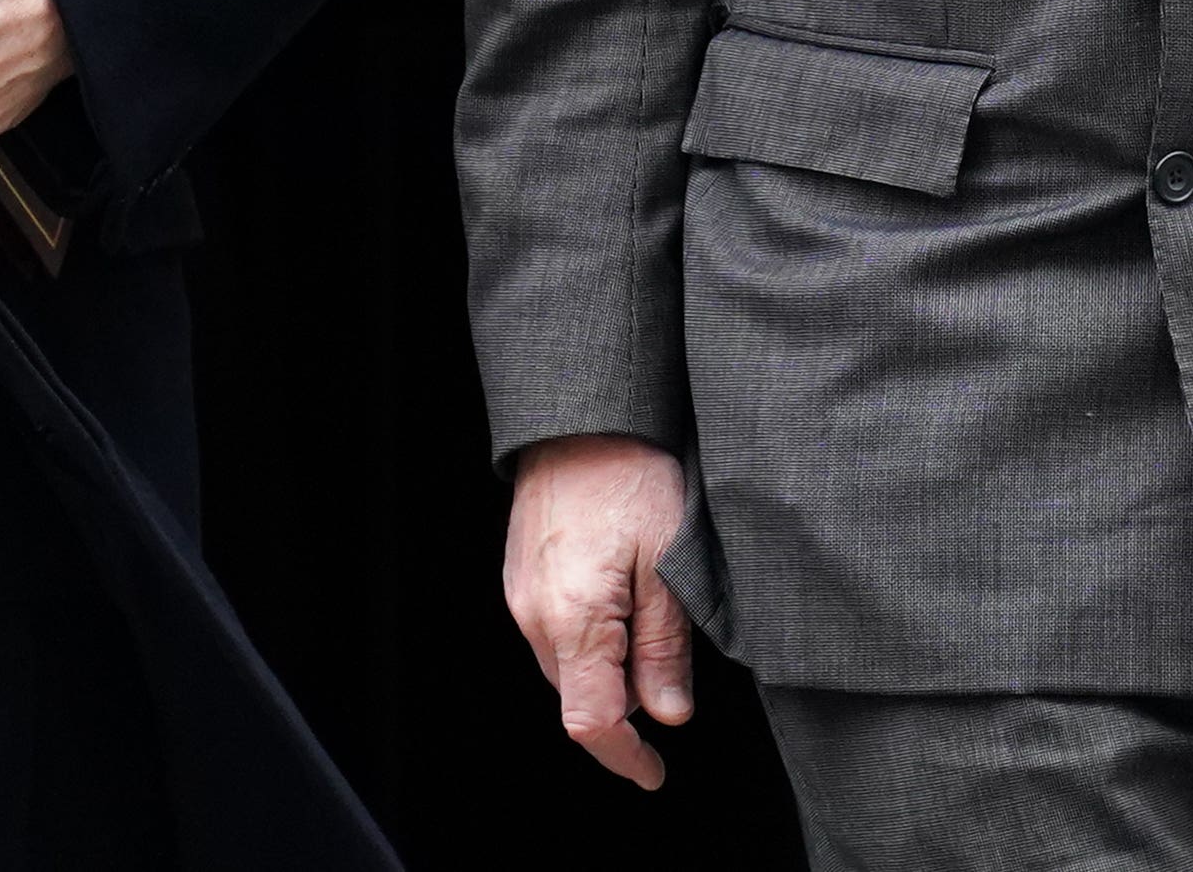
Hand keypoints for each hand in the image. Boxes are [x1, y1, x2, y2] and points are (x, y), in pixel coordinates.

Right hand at [501, 434, 694, 789]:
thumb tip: (668, 714)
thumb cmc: (630, 476)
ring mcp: (521, 595)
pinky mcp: (521, 576)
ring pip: (566, 666)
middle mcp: (535, 615)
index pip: (592, 722)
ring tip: (650, 624)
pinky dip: (588, 640)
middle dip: (623, 708)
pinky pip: (553, 633)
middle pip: (578, 697)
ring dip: (606, 671)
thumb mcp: (670, 564)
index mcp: (574, 619)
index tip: (655, 773)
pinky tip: (621, 602)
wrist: (580, 418)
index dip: (626, 759)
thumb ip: (665, 648)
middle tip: (672, 677)